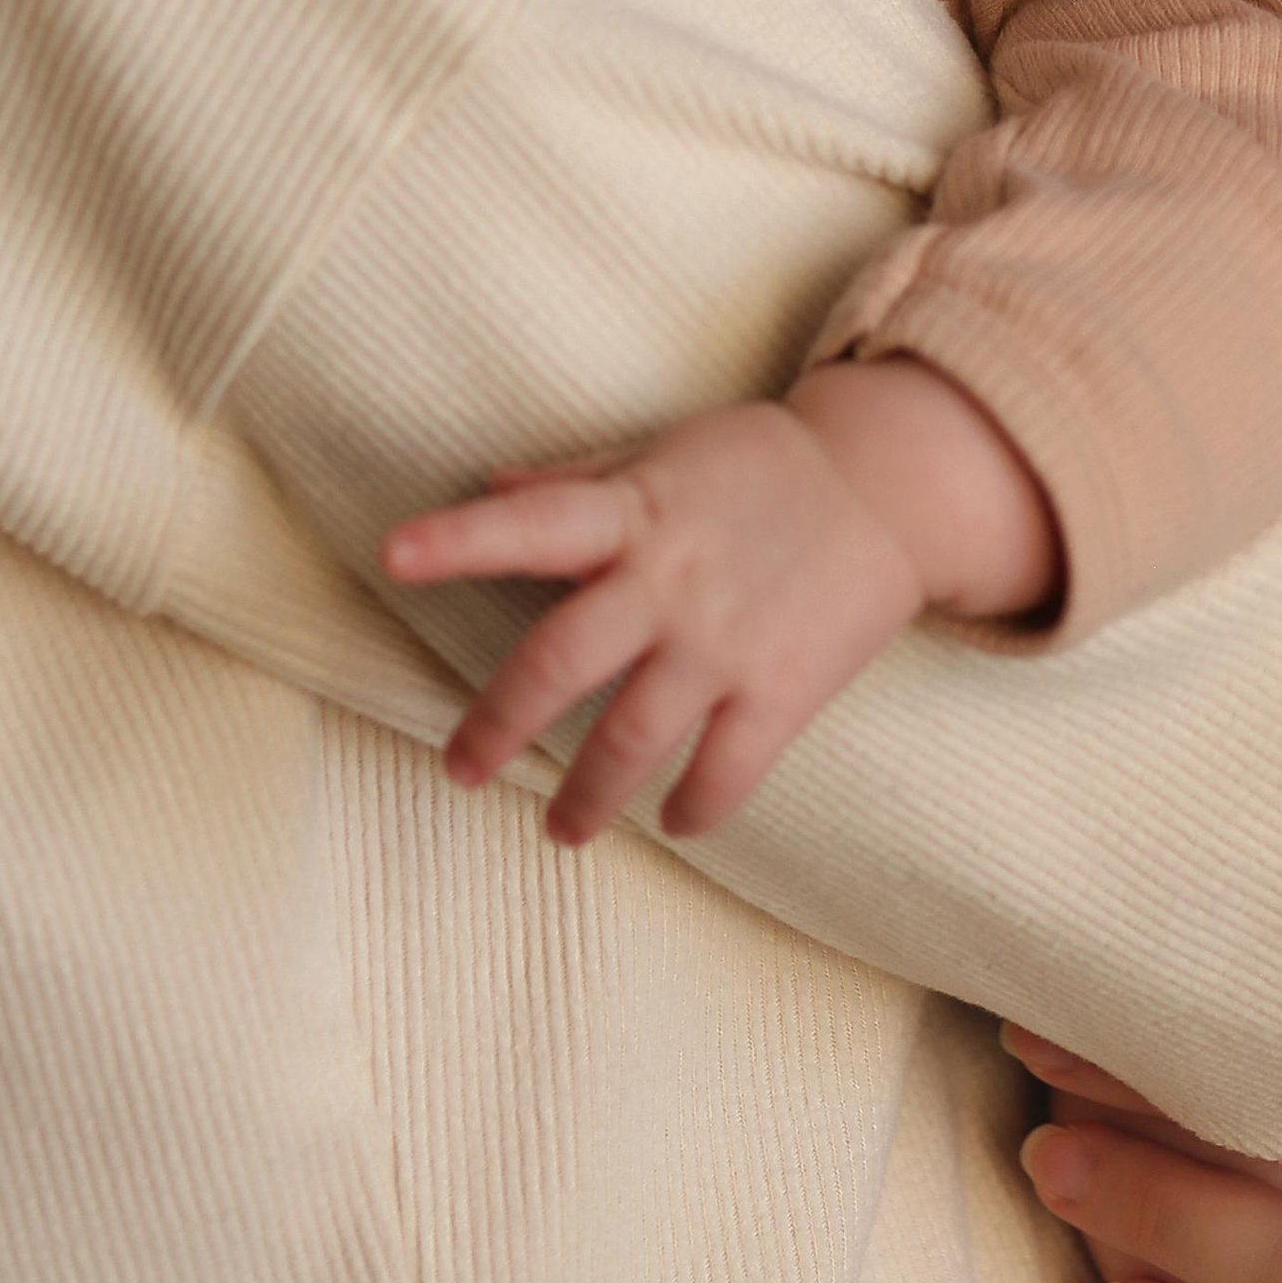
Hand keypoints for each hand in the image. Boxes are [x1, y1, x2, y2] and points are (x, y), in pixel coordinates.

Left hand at [384, 361, 1057, 844]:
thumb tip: (491, 481)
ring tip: (560, 829)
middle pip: (559, 663)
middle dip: (496, 724)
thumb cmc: (760, 465)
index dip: (459, 538)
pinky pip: (724, 775)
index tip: (392, 554)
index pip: (530, 522)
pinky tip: (674, 820)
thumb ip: (578, 479)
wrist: (889, 486)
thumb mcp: (664, 453)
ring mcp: (725, 645)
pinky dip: (693, 809)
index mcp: (635, 512)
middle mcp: (669, 582)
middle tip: (458, 769)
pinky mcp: (782, 693)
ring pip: (630, 742)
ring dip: (584, 798)